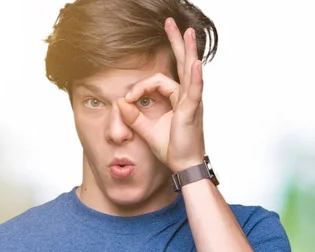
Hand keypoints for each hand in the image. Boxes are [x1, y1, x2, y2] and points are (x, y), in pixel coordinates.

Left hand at [117, 18, 204, 172]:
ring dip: (188, 50)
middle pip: (181, 64)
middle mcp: (187, 97)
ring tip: (188, 32)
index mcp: (177, 100)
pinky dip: (195, 76)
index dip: (139, 87)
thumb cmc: (171, 149)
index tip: (127, 99)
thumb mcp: (146, 129)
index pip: (157, 82)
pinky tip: (195, 63)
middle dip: (176, 43)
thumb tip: (119, 103)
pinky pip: (194, 90)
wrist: (183, 166)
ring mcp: (191, 103)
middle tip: (172, 23)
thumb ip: (133, 116)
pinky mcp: (192, 111)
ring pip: (188, 71)